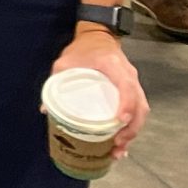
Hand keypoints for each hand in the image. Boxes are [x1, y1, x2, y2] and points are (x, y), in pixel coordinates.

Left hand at [56, 30, 148, 156]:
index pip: (127, 86)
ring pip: (142, 110)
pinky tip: (122, 141)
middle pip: (140, 105)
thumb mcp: (65, 61)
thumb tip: (45, 109)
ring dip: (133, 131)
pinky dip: (132, 126)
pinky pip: (138, 110)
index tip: (119, 121)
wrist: (99, 36)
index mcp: (114, 66)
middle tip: (117, 145)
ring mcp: (135, 83)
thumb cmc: (82, 49)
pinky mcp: (133, 90)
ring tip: (119, 150)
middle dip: (131, 128)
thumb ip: (55, 82)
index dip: (126, 104)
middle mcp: (130, 75)